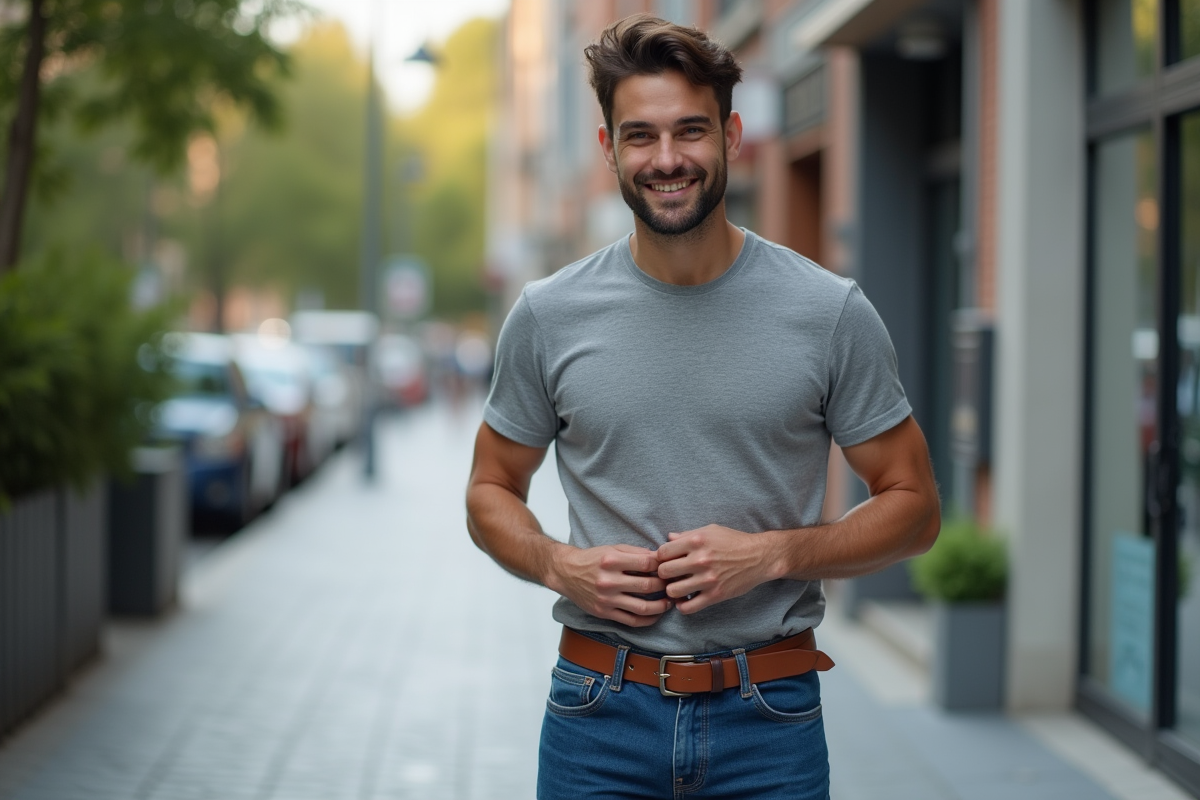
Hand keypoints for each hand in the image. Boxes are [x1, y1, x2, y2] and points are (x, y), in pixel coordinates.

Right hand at [547, 544, 671, 626]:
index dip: (663, 565)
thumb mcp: (613, 549)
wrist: (566, 572)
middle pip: (648, 585)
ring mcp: (607, 599)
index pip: (647, 563)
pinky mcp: (604, 612)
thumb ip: (636, 553)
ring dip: (661, 606)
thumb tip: (660, 558)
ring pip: (643, 607)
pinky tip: (656, 615)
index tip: (669, 567)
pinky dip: (648, 620)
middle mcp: (609, 580)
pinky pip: (632, 621)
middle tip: (673, 584)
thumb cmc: (592, 559)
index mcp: (612, 560)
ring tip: (669, 602)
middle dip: (665, 585)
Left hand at [655, 525, 776, 613]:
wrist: (759, 557)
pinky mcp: (715, 595)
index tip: (666, 561)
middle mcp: (700, 560)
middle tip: (670, 575)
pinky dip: (683, 606)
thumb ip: (687, 535)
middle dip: (664, 574)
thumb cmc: (734, 541)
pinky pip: (688, 607)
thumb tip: (668, 538)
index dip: (661, 557)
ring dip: (672, 590)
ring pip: (673, 591)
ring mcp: (708, 579)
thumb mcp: (710, 531)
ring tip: (677, 587)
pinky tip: (685, 600)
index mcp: (696, 541)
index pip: (662, 552)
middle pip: (664, 572)